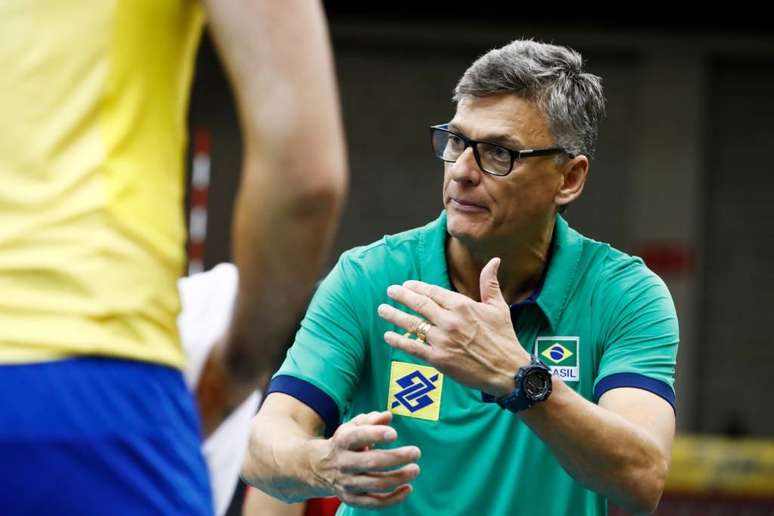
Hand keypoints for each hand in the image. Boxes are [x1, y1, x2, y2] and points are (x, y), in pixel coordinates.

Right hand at [313, 411, 420, 508]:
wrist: (319, 467)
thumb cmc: (345, 443)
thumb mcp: (352, 427)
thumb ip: (370, 419)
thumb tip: (387, 416)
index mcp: (342, 442)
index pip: (357, 437)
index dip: (376, 435)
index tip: (394, 434)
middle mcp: (343, 463)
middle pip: (371, 462)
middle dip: (396, 458)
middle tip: (416, 452)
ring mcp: (347, 483)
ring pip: (375, 484)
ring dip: (398, 478)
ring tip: (415, 469)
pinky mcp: (352, 499)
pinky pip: (375, 503)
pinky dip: (393, 499)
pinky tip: (408, 488)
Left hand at [377, 257, 530, 396]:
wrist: (507, 370)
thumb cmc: (504, 337)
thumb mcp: (498, 307)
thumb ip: (490, 283)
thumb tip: (495, 260)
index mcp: (463, 306)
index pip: (434, 292)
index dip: (417, 287)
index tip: (406, 285)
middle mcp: (450, 320)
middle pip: (419, 304)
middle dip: (402, 296)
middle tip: (390, 291)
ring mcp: (442, 340)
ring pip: (412, 324)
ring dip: (395, 316)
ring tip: (382, 309)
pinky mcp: (439, 359)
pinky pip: (413, 347)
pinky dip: (398, 341)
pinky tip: (387, 336)